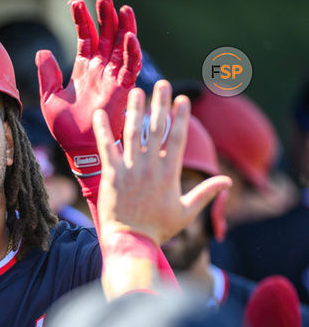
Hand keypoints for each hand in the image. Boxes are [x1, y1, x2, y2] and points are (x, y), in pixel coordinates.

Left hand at [37, 0, 140, 177]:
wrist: (77, 148)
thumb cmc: (65, 128)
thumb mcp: (50, 97)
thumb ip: (48, 74)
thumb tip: (42, 51)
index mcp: (83, 70)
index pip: (86, 39)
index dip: (82, 21)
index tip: (76, 3)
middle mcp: (100, 70)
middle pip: (106, 37)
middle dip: (105, 17)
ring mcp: (112, 79)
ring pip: (121, 47)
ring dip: (123, 28)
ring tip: (121, 8)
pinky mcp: (122, 90)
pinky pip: (130, 68)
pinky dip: (131, 52)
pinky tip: (129, 36)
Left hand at [93, 80, 231, 244]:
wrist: (131, 242)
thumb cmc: (158, 229)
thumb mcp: (186, 212)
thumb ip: (205, 193)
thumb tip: (227, 181)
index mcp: (170, 173)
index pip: (178, 138)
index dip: (180, 116)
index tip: (181, 99)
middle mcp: (151, 166)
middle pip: (157, 128)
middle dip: (160, 104)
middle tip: (161, 85)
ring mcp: (130, 169)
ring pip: (132, 133)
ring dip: (134, 110)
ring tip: (136, 91)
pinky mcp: (111, 175)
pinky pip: (106, 148)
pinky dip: (102, 131)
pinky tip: (99, 115)